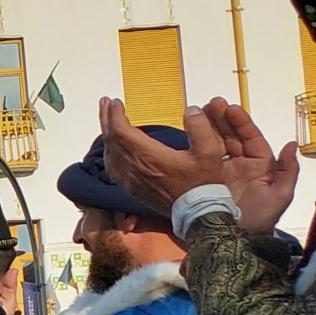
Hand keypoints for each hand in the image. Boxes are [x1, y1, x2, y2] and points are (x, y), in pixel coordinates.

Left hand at [100, 96, 221, 214]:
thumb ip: (200, 128)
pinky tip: (114, 146)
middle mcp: (134, 168)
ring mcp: (130, 180)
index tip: (115, 102)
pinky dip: (110, 151)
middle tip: (106, 103)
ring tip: (110, 119)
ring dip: (107, 134)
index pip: (121, 132)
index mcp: (149, 157)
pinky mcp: (131, 188)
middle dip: (107, 119)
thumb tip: (190, 109)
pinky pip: (112, 166)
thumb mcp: (210, 152)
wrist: (197, 213)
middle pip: (111, 140)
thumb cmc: (203, 183)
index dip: (115, 115)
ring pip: (109, 153)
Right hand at [208, 99, 302, 232]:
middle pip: (231, 137)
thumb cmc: (257, 220)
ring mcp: (220, 173)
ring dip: (208, 127)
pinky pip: (201, 158)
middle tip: (210, 103)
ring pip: (216, 144)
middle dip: (222, 119)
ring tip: (197, 111)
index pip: (251, 138)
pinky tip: (189, 133)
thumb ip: (288, 171)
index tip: (230, 108)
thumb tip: (290, 145)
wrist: (232, 241)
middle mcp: (239, 166)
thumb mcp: (279, 196)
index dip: (241, 122)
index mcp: (259, 166)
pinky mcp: (203, 180)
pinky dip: (196, 145)